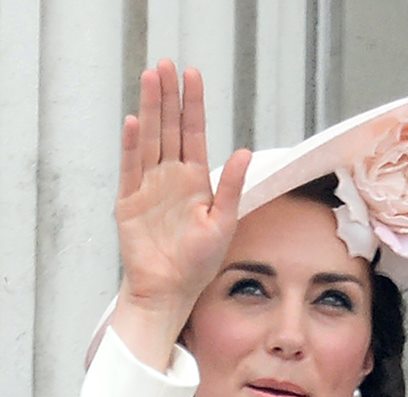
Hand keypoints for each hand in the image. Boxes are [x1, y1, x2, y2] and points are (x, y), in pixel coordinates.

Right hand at [113, 60, 249, 340]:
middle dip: (169, 97)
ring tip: (151, 78)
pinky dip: (132, 145)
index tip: (193, 75)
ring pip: (150, 139)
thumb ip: (232, 187)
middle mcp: (172, 178)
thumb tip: (246, 151)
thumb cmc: (200, 262)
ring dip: (151, 110)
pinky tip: (136, 122)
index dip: (194, 105)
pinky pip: (131, 168)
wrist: (172, 290)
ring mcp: (148, 187)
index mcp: (196, 181)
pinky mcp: (129, 201)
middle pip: (170, 129)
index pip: (195, 134)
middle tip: (166, 64)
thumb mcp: (224, 222)